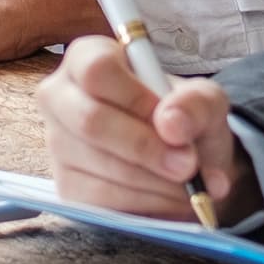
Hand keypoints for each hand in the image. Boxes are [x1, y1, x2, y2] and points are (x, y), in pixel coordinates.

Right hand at [39, 35, 239, 217]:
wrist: (182, 162)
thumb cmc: (183, 118)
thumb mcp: (204, 101)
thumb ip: (196, 103)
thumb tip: (171, 123)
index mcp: (87, 58)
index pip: (96, 69)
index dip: (135, 98)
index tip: (171, 123)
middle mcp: (61, 98)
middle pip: (91, 120)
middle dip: (146, 148)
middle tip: (188, 165)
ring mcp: (59, 146)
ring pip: (101, 166)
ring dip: (154, 182)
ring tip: (190, 186)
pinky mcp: (67, 188)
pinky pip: (103, 200)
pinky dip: (146, 204)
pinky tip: (170, 200)